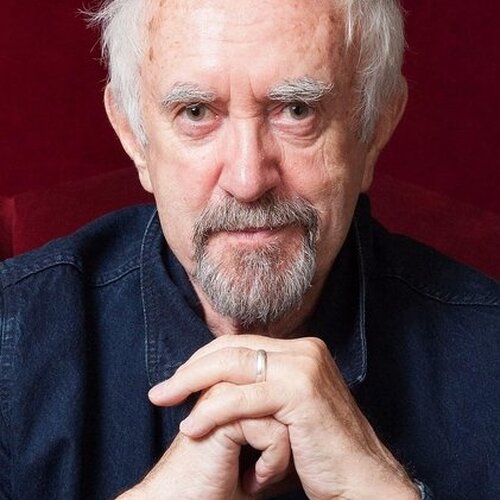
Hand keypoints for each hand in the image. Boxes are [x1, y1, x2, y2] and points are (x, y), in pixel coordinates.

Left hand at [149, 335, 419, 499]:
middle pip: (232, 349)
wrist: (362, 482)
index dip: (204, 361)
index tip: (178, 381)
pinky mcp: (302, 391)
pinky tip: (191, 426)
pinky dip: (213, 410)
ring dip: (193, 383)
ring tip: (165, 400)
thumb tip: (218, 387)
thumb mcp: (284, 414)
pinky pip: (244, 397)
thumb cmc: (319, 454)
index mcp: (300, 352)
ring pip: (233, 365)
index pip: (240, 345)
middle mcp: (304, 350)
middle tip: (162, 390)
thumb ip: (260, 393)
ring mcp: (304, 366)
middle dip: (191, 368)